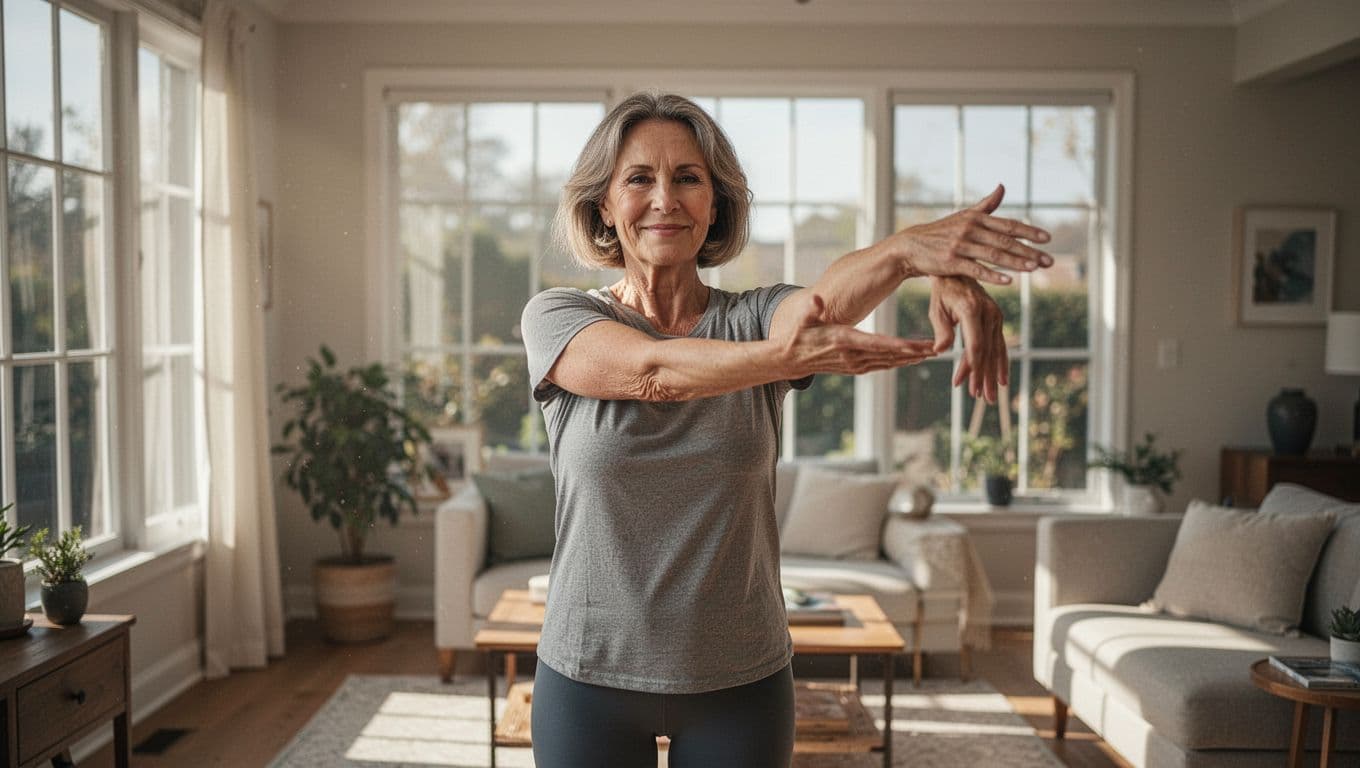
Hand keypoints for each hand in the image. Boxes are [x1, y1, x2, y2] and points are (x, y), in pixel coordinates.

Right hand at [779, 293, 936, 376]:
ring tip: (931, 352)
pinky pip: (881, 365)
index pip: (877, 344)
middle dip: (914, 352)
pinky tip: (911, 357)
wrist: (787, 359)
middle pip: (889, 355)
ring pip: (888, 362)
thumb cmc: (794, 335)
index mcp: (843, 341)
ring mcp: (853, 365)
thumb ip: (810, 309)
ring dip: (910, 358)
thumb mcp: (800, 319)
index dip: (899, 345)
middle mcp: (852, 357)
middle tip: (938, 347)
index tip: (920, 345)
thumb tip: (817, 300)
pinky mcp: (854, 368)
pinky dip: (898, 361)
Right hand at [888, 184, 1052, 284]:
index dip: (1029, 231)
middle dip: (1029, 251)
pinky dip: (993, 275)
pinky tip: (1009, 282)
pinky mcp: (951, 262)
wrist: (911, 247)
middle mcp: (970, 229)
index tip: (1048, 239)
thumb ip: (986, 204)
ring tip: (1034, 269)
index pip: (1008, 225)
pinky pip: (976, 269)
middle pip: (1005, 241)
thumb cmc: (940, 232)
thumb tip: (1002, 186)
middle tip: (1049, 261)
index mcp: (976, 218)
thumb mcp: (963, 216)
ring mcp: (960, 245)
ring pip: (994, 255)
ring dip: (1016, 262)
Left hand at [927, 277, 1007, 402]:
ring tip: (989, 396)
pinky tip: (1001, 381)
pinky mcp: (998, 320)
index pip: (975, 344)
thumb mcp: (937, 309)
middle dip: (983, 377)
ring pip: (995, 351)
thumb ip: (941, 330)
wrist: (958, 272)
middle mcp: (989, 313)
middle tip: (980, 398)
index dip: (970, 366)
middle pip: (987, 352)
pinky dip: (1000, 363)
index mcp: (972, 310)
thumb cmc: (942, 292)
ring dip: (992, 375)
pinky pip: (1000, 345)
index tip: (961, 383)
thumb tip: (940, 351)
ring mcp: (996, 317)